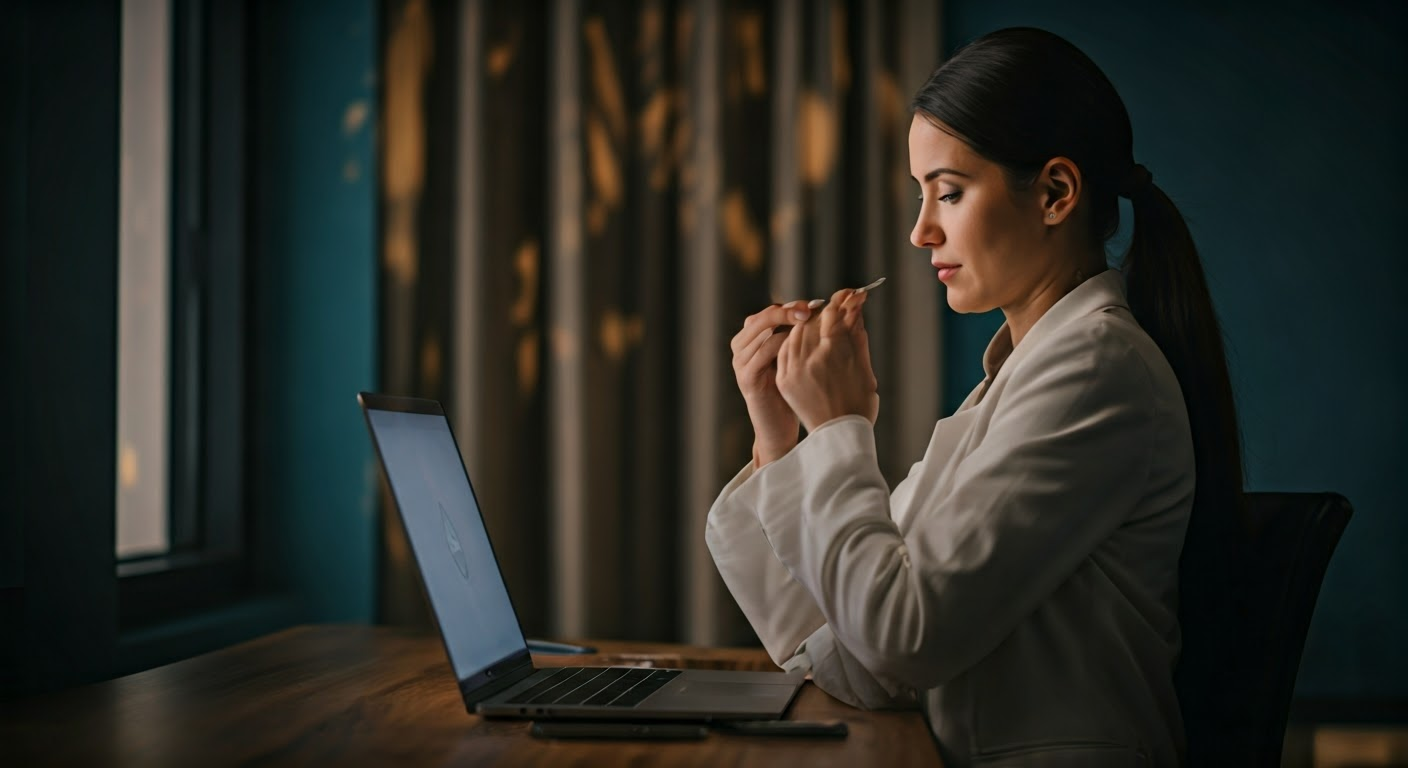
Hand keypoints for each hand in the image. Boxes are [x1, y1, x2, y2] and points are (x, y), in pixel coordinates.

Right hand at [730, 301, 808, 465]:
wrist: (778, 428)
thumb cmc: (789, 393)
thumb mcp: (791, 360)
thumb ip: (794, 337)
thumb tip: (817, 309)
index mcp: (750, 339)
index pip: (769, 311)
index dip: (792, 306)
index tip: (817, 304)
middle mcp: (741, 347)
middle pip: (763, 317)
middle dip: (789, 310)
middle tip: (812, 309)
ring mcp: (740, 362)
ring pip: (763, 331)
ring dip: (788, 325)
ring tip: (810, 324)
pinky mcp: (746, 377)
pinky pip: (764, 352)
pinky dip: (783, 344)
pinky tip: (802, 346)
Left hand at [776, 288, 879, 432]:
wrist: (839, 437)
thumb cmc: (859, 404)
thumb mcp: (864, 368)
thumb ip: (857, 336)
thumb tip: (855, 309)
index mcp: (834, 353)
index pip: (833, 313)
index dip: (841, 301)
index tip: (849, 295)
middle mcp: (810, 358)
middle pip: (812, 320)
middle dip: (825, 312)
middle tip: (836, 308)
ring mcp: (794, 369)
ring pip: (796, 333)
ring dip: (807, 324)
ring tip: (820, 324)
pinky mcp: (784, 380)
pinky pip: (785, 351)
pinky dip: (794, 341)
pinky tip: (804, 341)